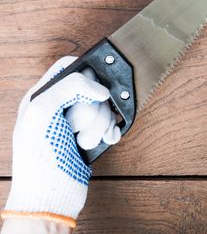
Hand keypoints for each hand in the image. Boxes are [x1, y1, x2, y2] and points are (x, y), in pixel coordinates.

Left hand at [1, 57, 120, 228]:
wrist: (50, 197)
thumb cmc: (37, 159)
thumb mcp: (42, 111)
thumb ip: (69, 87)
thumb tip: (100, 88)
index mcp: (42, 95)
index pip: (69, 67)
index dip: (86, 71)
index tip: (95, 86)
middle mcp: (60, 107)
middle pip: (93, 89)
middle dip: (92, 108)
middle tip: (76, 125)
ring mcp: (76, 123)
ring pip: (104, 108)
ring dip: (99, 125)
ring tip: (84, 140)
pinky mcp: (90, 137)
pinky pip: (111, 124)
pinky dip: (110, 132)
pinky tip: (104, 141)